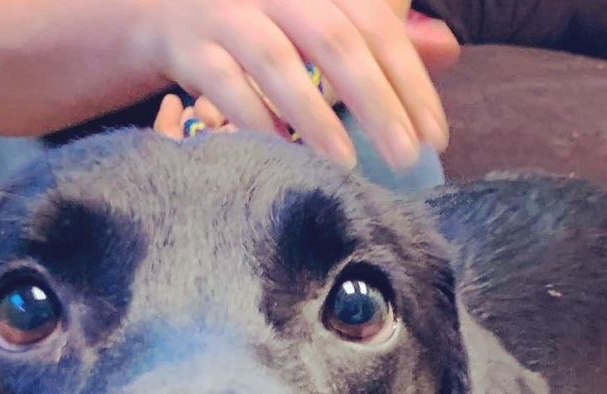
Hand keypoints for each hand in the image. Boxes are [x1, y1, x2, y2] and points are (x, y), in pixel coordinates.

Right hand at [135, 0, 458, 169]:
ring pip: (278, 62)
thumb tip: (449, 51)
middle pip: (335, 41)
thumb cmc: (253, 22)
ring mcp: (225, 13)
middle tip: (406, 158)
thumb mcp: (315, 18)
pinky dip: (254, 121)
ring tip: (346, 165)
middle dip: (376, 102)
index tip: (434, 136)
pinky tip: (280, 154)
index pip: (375, 25)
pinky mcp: (186, 46)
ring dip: (315, 118)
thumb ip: (375, 35)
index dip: (409, 79)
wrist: (157, 9)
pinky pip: (224, 86)